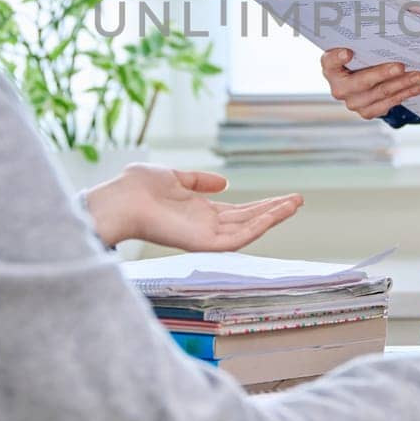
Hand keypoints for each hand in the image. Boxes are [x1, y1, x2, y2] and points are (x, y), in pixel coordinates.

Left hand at [83, 163, 302, 251]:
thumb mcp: (175, 177)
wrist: (120, 198)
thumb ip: (199, 180)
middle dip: (274, 211)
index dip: (261, 204)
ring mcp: (205, 236)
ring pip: (248, 230)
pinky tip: (275, 214)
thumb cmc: (137, 187)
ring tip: (295, 203)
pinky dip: (258, 227)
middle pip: (248, 220)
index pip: (238, 211)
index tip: (283, 196)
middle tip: (299, 200)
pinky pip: (237, 238)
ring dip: (273, 217)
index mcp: (199, 212)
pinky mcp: (203, 243)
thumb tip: (225, 181)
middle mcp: (205, 226)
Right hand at [320, 47, 419, 119]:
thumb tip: (392, 16)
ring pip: (382, 93)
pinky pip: (390, 103)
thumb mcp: (356, 46)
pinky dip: (408, 93)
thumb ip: (363, 37)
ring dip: (404, 84)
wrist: (359, 80)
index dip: (338, 58)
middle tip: (401, 66)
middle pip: (362, 81)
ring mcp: (353, 103)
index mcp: (330, 67)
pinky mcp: (367, 112)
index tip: (348, 52)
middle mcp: (339, 88)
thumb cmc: (359, 57)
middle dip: (384, 73)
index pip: (330, 61)